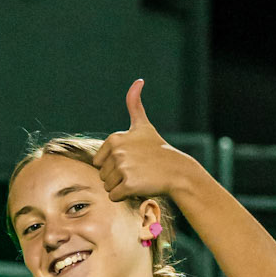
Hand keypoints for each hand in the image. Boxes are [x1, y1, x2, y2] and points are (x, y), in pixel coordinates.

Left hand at [94, 80, 188, 202]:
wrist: (176, 170)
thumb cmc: (158, 150)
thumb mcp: (143, 126)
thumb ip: (134, 104)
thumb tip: (138, 80)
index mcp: (114, 139)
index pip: (99, 162)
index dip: (114, 165)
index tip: (132, 159)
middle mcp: (117, 151)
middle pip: (103, 175)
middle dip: (118, 177)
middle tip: (138, 170)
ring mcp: (123, 167)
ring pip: (108, 187)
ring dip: (121, 187)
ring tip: (139, 177)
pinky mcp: (128, 184)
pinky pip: (114, 196)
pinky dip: (125, 196)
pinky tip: (140, 187)